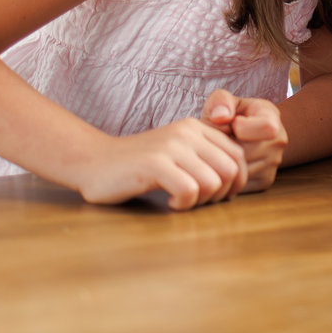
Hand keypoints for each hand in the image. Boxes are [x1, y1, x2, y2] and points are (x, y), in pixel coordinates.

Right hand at [73, 118, 248, 210]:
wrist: (94, 162)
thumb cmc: (138, 166)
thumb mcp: (177, 152)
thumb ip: (205, 158)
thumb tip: (238, 182)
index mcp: (196, 127)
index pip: (238, 155)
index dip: (236, 182)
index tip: (217, 196)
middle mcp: (187, 132)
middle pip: (231, 170)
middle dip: (221, 194)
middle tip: (198, 202)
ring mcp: (171, 147)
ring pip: (213, 182)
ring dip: (201, 201)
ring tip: (183, 202)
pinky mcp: (155, 164)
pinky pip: (190, 191)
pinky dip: (184, 205)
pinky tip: (171, 204)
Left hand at [202, 90, 288, 193]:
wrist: (245, 133)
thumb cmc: (232, 115)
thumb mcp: (225, 101)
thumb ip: (220, 101)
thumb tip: (220, 117)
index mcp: (272, 116)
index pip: (267, 127)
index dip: (242, 127)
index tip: (232, 124)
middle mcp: (278, 142)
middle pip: (249, 153)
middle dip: (227, 149)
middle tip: (219, 141)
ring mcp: (274, 164)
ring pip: (243, 171)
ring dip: (225, 164)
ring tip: (220, 151)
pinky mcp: (265, 181)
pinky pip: (241, 185)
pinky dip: (228, 177)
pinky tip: (223, 164)